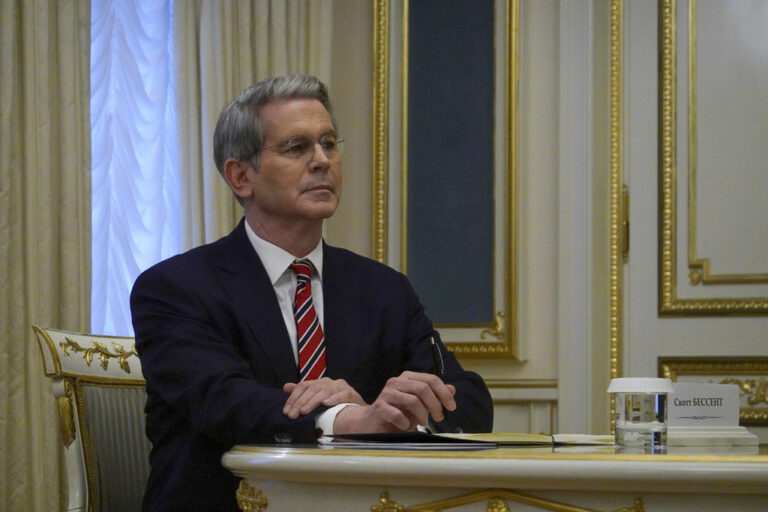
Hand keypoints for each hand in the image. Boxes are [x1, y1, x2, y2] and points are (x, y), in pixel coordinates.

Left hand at [282, 377, 365, 418]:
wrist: (356, 409)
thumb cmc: (335, 404)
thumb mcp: (318, 398)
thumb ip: (303, 392)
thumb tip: (286, 387)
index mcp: (320, 383)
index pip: (303, 386)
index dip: (293, 398)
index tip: (286, 411)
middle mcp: (330, 383)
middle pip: (312, 389)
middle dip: (301, 402)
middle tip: (293, 414)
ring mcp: (341, 387)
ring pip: (325, 391)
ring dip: (313, 402)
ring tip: (305, 411)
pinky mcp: (351, 393)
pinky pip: (342, 395)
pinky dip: (334, 398)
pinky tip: (327, 404)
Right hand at [333, 371, 455, 432]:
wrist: (371, 423)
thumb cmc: (397, 413)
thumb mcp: (419, 404)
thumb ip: (434, 395)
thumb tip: (452, 389)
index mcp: (407, 378)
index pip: (430, 379)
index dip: (444, 393)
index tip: (451, 407)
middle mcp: (396, 382)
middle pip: (423, 388)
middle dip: (435, 405)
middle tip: (438, 418)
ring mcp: (386, 394)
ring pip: (413, 400)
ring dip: (422, 415)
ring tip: (422, 423)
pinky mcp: (379, 407)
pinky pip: (398, 414)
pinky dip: (406, 423)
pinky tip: (405, 426)